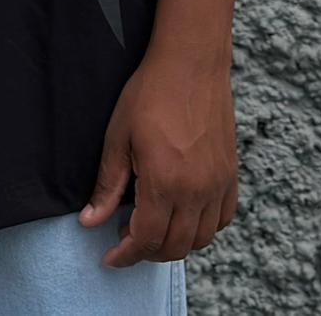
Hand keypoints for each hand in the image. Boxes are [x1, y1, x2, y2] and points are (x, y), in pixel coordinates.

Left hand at [78, 50, 237, 266]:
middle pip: (175, 246)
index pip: (146, 240)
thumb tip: (89, 221)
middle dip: (147, 252)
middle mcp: (197, 191)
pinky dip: (203, 228)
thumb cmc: (149, 94)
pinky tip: (183, 214)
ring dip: (176, 243)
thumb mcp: (117, 137)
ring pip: (202, 239)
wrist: (190, 64)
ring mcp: (218, 184)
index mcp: (164, 183)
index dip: (125, 255)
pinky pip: (222, 219)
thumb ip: (106, 185)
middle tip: (125, 240)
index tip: (109, 257)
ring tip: (151, 228)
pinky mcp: (230, 174)